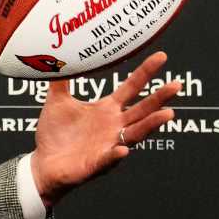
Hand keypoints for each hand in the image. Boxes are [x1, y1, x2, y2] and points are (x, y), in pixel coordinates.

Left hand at [30, 51, 179, 208]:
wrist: (42, 163)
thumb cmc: (55, 134)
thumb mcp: (57, 101)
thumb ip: (61, 80)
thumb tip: (59, 54)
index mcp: (107, 109)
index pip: (132, 87)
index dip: (146, 72)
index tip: (162, 56)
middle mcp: (114, 126)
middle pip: (142, 110)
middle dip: (159, 98)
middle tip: (177, 85)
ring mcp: (108, 145)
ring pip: (135, 134)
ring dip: (150, 125)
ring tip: (168, 114)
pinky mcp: (96, 163)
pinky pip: (108, 159)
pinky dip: (115, 155)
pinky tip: (123, 150)